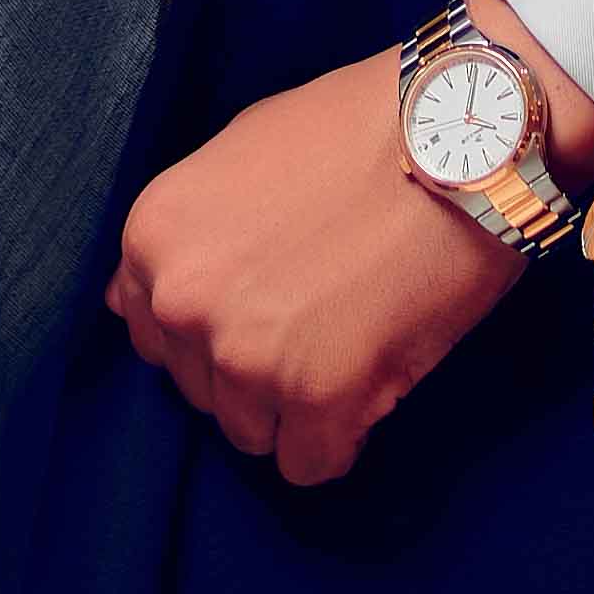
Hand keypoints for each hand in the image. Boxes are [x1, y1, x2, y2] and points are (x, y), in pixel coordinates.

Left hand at [106, 1, 593, 488]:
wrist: (459, 134)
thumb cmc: (356, 129)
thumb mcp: (237, 152)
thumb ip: (185, 234)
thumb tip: (134, 298)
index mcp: (154, 238)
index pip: (150, 332)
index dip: (211, 324)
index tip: (264, 304)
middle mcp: (182, 302)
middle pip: (201, 389)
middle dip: (254, 366)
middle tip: (321, 315)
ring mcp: (247, 356)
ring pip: (252, 432)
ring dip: (296, 405)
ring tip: (351, 338)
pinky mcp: (320, 398)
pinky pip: (310, 464)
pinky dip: (341, 437)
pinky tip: (373, 377)